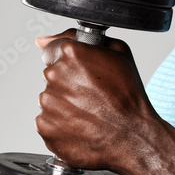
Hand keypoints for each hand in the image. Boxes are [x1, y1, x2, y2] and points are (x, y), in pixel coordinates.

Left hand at [34, 28, 158, 174]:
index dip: (69, 64)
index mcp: (71, 53)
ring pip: (49, 100)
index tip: (82, 76)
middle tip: (90, 97)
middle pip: (52, 77)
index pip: (53, 52)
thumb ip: (75, 37)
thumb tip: (42, 40)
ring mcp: (48, 103)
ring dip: (63, 106)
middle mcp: (55, 76)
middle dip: (67, 85)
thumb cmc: (128, 97)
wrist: (131, 137)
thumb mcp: (116, 51)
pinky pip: (47, 122)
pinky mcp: (45, 126)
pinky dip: (59, 125)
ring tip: (87, 113)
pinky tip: (79, 126)